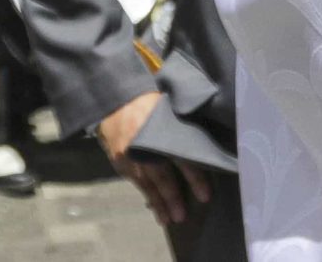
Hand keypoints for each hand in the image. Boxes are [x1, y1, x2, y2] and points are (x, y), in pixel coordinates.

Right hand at [96, 91, 208, 225]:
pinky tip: (153, 206)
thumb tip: (204, 146)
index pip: (182, 158)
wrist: (116, 100)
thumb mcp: (169, 110)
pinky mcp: (119, 162)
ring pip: (146, 184)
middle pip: (162, 177)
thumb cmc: (150, 104)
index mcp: (162, 131)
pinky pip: (135, 182)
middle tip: (182, 216)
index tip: (205, 196)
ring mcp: (130, 156)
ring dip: (158, 203)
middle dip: (173, 198)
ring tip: (168, 219)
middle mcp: (145, 147)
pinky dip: (145, 194)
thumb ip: (183, 128)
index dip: (194, 178)